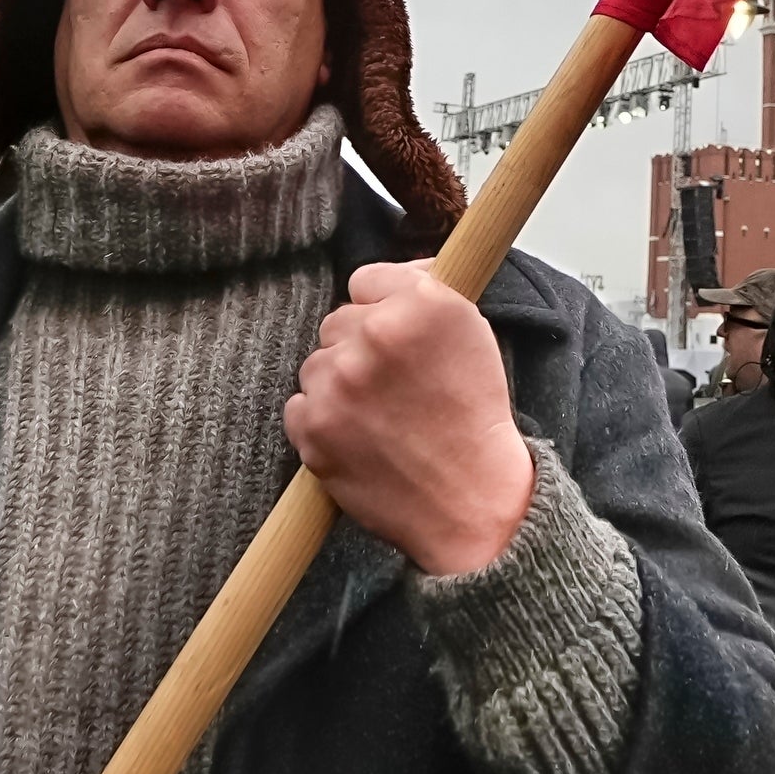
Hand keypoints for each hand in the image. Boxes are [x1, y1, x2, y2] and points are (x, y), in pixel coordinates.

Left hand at [288, 261, 530, 577]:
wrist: (472, 502)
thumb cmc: (475, 421)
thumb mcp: (472, 335)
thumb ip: (426, 291)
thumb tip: (394, 272)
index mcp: (421, 305)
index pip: (365, 280)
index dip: (382, 312)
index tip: (397, 341)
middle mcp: (376, 335)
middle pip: (337, 321)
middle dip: (360, 350)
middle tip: (396, 388)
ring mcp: (338, 382)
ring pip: (317, 364)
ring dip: (340, 387)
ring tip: (382, 419)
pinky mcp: (312, 426)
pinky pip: (299, 405)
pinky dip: (323, 422)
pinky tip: (362, 439)